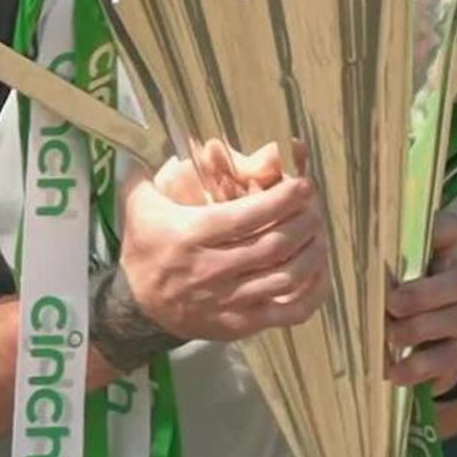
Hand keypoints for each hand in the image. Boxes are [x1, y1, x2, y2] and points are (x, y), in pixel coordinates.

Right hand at [117, 152, 330, 341]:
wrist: (137, 306)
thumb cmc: (146, 246)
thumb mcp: (140, 203)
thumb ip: (152, 166)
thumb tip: (165, 131)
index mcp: (189, 235)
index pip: (244, 218)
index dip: (281, 200)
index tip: (303, 185)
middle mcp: (210, 270)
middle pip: (272, 246)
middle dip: (303, 223)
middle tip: (315, 206)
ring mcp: (227, 301)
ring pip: (285, 278)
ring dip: (311, 254)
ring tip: (319, 233)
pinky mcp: (239, 325)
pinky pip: (287, 313)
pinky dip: (311, 293)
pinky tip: (318, 271)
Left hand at [385, 212, 456, 391]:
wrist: (412, 353)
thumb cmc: (387, 302)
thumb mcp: (379, 279)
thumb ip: (373, 263)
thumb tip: (338, 246)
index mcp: (435, 256)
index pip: (453, 230)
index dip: (443, 229)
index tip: (420, 237)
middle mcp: (456, 284)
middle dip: (425, 293)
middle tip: (392, 304)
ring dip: (420, 327)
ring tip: (390, 335)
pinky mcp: (456, 355)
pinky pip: (447, 358)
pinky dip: (418, 365)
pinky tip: (394, 371)